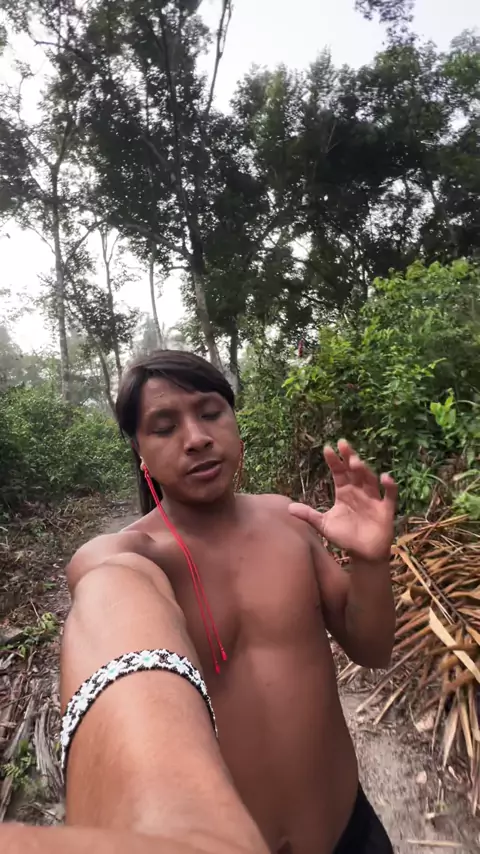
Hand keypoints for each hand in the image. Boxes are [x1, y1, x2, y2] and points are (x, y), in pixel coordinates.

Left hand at [288, 440, 396, 561]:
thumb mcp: (324, 525)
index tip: (327, 448)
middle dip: (349, 458)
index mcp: (344, 492)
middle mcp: (359, 491)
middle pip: (354, 471)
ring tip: (355, 462)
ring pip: (369, 480)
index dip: (334, 461)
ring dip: (363, 471)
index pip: (338, 472)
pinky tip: (385, 478)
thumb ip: (308, 515)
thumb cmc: (344, 537)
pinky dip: (389, 486)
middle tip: (343, 444)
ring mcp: (373, 499)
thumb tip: (288, 508)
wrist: (363, 554)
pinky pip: (390, 495)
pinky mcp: (385, 509)